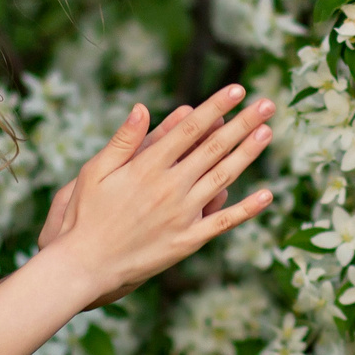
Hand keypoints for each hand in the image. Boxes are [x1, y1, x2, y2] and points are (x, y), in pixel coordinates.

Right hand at [44, 86, 276, 302]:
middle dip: (243, 123)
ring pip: (223, 178)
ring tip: (268, 132)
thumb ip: (123, 140)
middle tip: (267, 105)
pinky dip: (246, 209)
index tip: (237, 90)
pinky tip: (267, 195)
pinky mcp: (187, 240)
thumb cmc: (86, 214)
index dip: (216, 107)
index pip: (190, 129)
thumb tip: (142, 107)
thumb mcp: (95, 171)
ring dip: (248, 154)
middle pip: (214, 148)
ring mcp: (182, 214)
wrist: (86, 264)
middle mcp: (170, 187)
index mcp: (148, 166)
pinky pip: (222, 222)